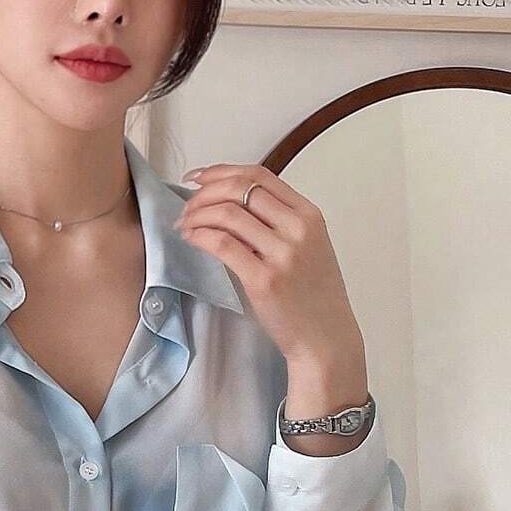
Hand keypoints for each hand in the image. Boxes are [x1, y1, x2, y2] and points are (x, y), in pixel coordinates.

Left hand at [174, 164, 363, 368]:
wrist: (325, 338)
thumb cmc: (313, 297)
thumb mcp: (308, 247)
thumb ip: (278, 222)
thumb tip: (230, 205)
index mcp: (308, 215)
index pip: (259, 175)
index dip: (222, 172)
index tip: (199, 178)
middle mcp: (298, 228)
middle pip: (241, 189)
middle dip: (204, 193)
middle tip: (187, 206)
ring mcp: (282, 254)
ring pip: (228, 214)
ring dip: (197, 214)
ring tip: (185, 225)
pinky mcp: (263, 279)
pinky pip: (222, 245)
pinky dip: (200, 236)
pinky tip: (191, 238)